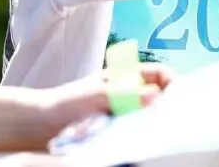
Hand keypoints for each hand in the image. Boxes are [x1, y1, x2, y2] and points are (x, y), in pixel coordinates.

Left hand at [31, 64, 173, 145]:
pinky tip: (144, 145)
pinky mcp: (118, 134)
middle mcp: (127, 94)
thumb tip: (156, 95)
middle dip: (167, 106)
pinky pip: (138, 135)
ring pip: (150, 117)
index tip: (178, 96)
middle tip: (172, 119)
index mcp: (124, 77)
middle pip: (159, 97)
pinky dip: (143, 138)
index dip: (171, 81)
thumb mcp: (99, 95)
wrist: (41, 126)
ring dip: (154, 124)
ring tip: (158, 134)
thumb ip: (127, 93)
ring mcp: (123, 114)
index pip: (159, 74)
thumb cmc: (68, 104)